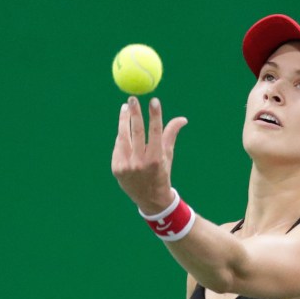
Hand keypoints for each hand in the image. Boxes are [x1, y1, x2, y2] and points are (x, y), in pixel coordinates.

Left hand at [111, 96, 188, 212]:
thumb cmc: (161, 173)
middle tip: (133, 98)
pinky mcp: (116, 168)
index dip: (155, 115)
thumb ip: (171, 134)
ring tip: (125, 108)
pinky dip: (122, 138)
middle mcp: (140, 163)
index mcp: (156, 159)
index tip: (154, 101)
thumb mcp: (167, 155)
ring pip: (123, 137)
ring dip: (123, 120)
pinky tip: (124, 131)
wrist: (150, 199)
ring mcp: (126, 166)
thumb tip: (183, 119)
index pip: (155, 132)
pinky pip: (118, 147)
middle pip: (136, 132)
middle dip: (135, 113)